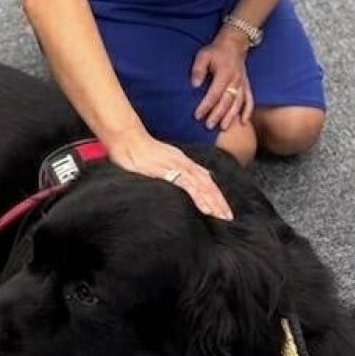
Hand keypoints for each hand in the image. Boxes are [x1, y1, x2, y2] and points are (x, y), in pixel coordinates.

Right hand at [106, 131, 233, 220]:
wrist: (125, 137)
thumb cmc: (135, 150)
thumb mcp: (154, 162)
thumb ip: (164, 172)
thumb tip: (169, 182)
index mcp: (181, 161)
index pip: (203, 178)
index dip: (214, 193)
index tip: (221, 208)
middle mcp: (183, 162)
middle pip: (208, 183)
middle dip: (219, 201)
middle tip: (229, 217)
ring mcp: (177, 165)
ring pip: (202, 185)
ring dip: (214, 202)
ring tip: (222, 217)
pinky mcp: (169, 170)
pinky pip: (189, 186)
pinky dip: (200, 198)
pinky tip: (206, 209)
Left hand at [191, 29, 253, 131]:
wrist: (234, 44)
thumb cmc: (216, 51)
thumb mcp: (203, 55)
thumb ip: (198, 69)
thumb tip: (194, 85)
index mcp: (224, 73)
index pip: (214, 94)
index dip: (206, 105)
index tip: (197, 115)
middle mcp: (235, 80)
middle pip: (226, 101)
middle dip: (217, 115)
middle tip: (208, 126)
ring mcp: (242, 84)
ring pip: (238, 103)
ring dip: (230, 116)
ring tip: (222, 127)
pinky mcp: (246, 85)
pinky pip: (249, 100)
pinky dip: (247, 111)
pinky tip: (243, 122)